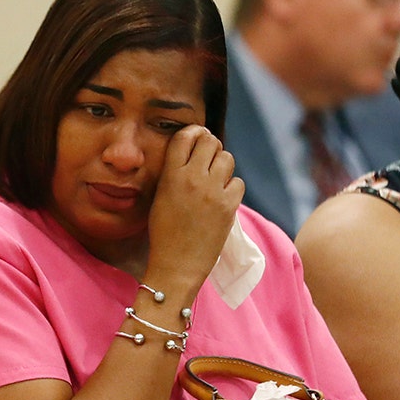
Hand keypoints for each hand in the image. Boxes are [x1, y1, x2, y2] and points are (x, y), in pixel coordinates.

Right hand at [146, 125, 243, 286]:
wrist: (176, 266)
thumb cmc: (164, 234)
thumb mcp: (160, 197)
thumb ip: (175, 173)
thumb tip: (194, 153)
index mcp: (171, 176)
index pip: (185, 136)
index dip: (194, 133)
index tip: (197, 138)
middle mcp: (192, 179)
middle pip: (210, 141)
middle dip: (211, 146)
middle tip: (209, 158)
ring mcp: (212, 192)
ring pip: (227, 158)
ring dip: (223, 165)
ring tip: (215, 179)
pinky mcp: (228, 207)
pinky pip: (238, 182)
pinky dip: (232, 188)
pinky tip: (223, 198)